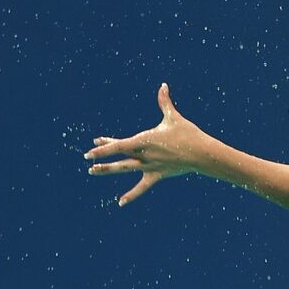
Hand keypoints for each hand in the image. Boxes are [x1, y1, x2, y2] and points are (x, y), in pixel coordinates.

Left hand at [86, 84, 213, 205]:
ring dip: (108, 170)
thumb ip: (164, 102)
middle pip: (118, 156)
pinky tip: (120, 202)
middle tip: (87, 160)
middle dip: (101, 157)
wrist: (201, 153)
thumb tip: (163, 85)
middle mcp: (143, 154)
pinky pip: (141, 187)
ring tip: (93, 172)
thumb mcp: (173, 117)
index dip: (103, 147)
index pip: (118, 145)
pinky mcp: (157, 175)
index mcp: (144, 140)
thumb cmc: (187, 133)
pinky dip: (131, 195)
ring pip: (124, 168)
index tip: (91, 147)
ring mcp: (149, 166)